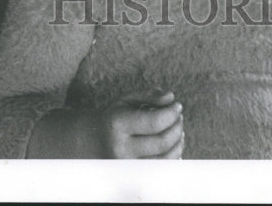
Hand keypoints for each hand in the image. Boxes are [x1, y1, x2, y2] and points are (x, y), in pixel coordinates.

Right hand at [26, 89, 182, 158]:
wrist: (92, 142)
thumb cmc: (115, 117)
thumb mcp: (127, 101)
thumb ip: (150, 96)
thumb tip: (171, 98)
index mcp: (117, 124)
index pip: (154, 122)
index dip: (171, 113)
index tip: (178, 105)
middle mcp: (120, 148)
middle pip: (162, 142)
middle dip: (176, 127)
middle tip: (179, 117)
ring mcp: (126, 165)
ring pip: (164, 159)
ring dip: (178, 143)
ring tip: (178, 129)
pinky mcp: (132, 175)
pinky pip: (160, 170)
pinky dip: (173, 157)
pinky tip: (173, 144)